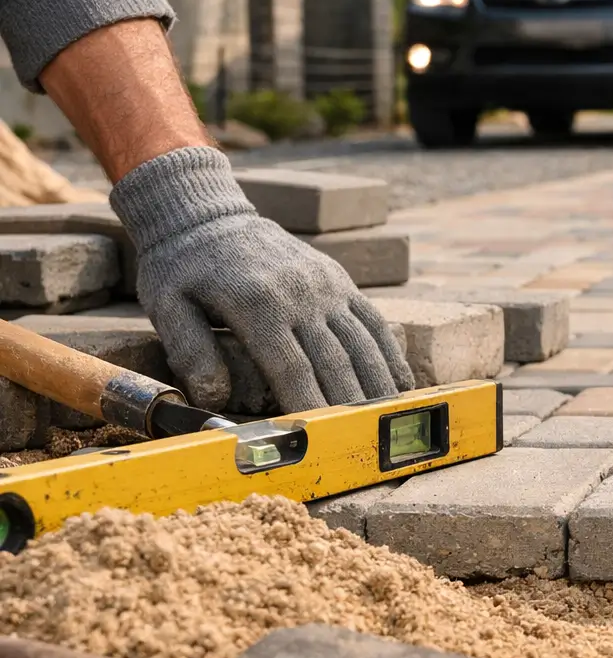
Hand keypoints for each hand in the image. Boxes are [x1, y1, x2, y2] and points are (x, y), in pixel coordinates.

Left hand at [110, 147, 414, 412]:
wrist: (207, 214)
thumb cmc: (182, 267)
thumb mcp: (166, 305)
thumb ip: (190, 353)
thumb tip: (214, 400)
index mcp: (257, 304)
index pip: (291, 368)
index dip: (309, 406)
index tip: (320, 439)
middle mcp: (301, 294)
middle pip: (335, 362)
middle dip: (349, 407)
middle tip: (360, 443)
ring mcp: (326, 286)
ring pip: (364, 344)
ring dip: (378, 387)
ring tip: (386, 422)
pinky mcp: (339, 281)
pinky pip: (374, 322)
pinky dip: (391, 356)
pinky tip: (400, 386)